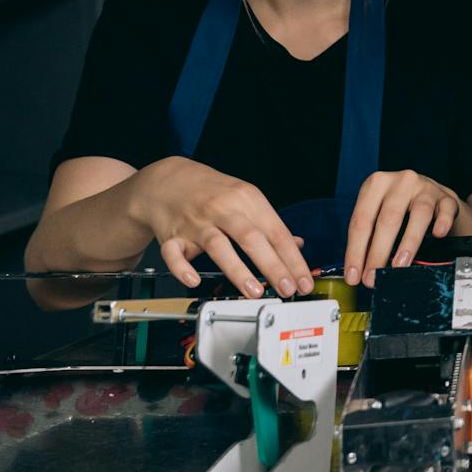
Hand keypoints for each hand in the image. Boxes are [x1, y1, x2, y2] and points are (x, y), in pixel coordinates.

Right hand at [131, 157, 312, 298]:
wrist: (168, 179)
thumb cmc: (212, 191)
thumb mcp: (246, 198)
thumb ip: (269, 224)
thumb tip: (296, 244)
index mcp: (247, 200)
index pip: (276, 232)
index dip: (293, 259)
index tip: (303, 281)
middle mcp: (223, 209)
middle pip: (251, 238)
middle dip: (272, 265)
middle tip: (287, 288)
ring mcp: (197, 222)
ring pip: (218, 246)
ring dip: (238, 270)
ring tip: (254, 291)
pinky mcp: (172, 235)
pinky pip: (174, 253)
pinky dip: (183, 268)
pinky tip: (194, 281)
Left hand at [345, 170, 458, 285]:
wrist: (431, 194)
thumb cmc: (399, 207)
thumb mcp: (378, 213)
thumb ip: (370, 237)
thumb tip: (361, 270)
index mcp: (376, 184)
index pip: (362, 220)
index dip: (356, 250)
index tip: (354, 275)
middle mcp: (401, 182)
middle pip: (388, 218)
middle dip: (378, 253)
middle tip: (373, 277)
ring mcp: (426, 188)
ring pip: (419, 214)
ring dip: (408, 243)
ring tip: (400, 265)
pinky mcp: (446, 197)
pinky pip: (446, 209)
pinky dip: (443, 222)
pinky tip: (439, 234)